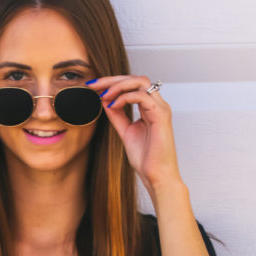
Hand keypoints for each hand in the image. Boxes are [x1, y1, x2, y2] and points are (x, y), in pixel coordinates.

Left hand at [86, 74, 182, 194]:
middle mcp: (157, 105)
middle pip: (135, 79)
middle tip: (94, 85)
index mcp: (150, 108)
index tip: (93, 87)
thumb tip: (105, 101)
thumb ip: (117, 116)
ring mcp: (160, 108)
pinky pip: (142, 96)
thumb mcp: (125, 132)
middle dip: (112, 79)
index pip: (132, 85)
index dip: (112, 83)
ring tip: (103, 95)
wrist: (156, 176)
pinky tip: (113, 106)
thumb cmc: (146, 159)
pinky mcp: (161, 115)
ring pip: (140, 82)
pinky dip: (125, 97)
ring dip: (118, 85)